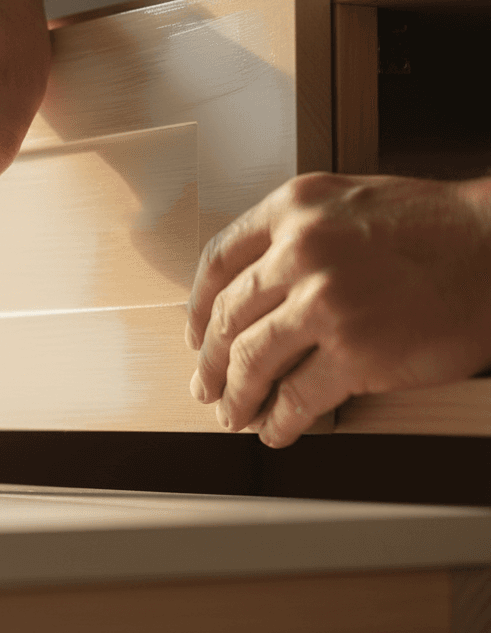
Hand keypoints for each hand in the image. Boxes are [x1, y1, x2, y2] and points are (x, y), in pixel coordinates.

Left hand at [185, 172, 490, 447]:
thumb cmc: (438, 229)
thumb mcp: (351, 203)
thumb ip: (298, 234)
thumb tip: (251, 289)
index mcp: (294, 209)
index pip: (218, 262)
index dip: (197, 307)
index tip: (195, 334)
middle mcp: (301, 251)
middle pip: (226, 317)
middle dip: (209, 362)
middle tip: (205, 385)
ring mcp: (325, 302)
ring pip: (251, 360)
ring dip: (236, 397)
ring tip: (233, 415)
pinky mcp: (355, 352)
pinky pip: (297, 396)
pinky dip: (280, 421)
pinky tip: (277, 429)